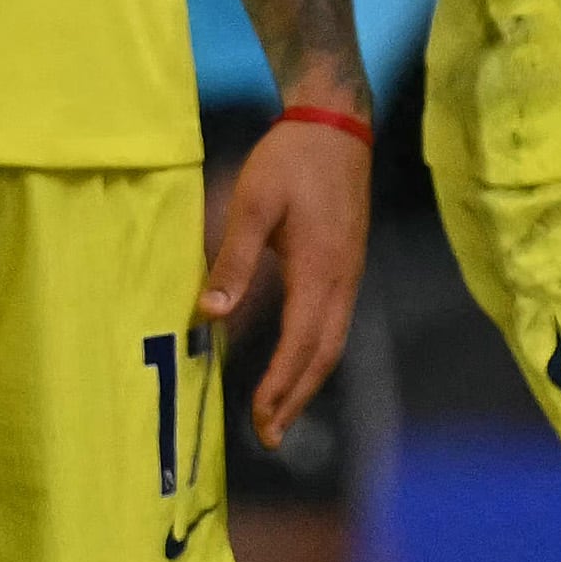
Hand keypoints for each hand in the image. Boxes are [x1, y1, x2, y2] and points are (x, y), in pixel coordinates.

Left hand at [203, 111, 371, 448]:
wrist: (337, 125)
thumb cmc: (291, 160)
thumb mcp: (254, 205)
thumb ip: (234, 261)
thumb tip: (211, 315)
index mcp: (320, 271)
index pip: (301, 344)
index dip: (279, 386)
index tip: (256, 418)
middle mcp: (342, 281)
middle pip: (323, 356)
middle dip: (296, 399)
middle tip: (268, 436)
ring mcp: (349, 274)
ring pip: (332, 343)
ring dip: (306, 382)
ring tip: (280, 414)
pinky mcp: (345, 265)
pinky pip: (333, 324)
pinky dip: (314, 355)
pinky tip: (295, 364)